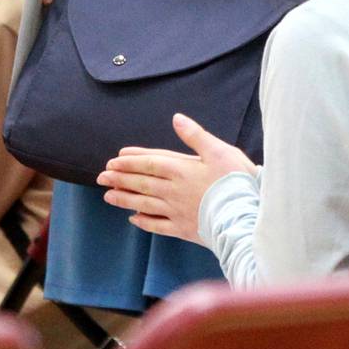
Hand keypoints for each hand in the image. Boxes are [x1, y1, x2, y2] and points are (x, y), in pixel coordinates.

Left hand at [98, 113, 256, 239]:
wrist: (246, 220)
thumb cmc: (236, 183)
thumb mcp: (220, 151)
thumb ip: (195, 136)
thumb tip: (176, 118)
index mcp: (181, 170)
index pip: (149, 163)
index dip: (130, 161)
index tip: (113, 160)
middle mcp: (173, 191)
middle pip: (141, 183)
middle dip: (120, 179)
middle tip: (101, 177)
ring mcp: (177, 212)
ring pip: (144, 204)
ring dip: (125, 199)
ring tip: (108, 196)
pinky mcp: (184, 230)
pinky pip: (158, 226)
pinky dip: (144, 222)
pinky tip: (133, 219)